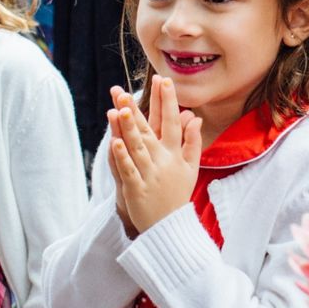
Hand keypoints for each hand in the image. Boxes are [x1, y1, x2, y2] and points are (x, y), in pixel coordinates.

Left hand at [106, 78, 201, 233]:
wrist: (169, 227)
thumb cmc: (177, 194)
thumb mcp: (191, 167)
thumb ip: (192, 141)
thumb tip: (194, 117)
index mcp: (175, 154)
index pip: (173, 122)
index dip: (169, 101)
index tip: (165, 80)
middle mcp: (162, 161)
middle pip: (149, 131)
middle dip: (137, 110)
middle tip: (125, 91)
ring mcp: (149, 174)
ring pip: (137, 147)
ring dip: (128, 128)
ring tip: (118, 109)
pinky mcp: (135, 188)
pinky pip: (127, 169)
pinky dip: (121, 156)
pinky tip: (114, 141)